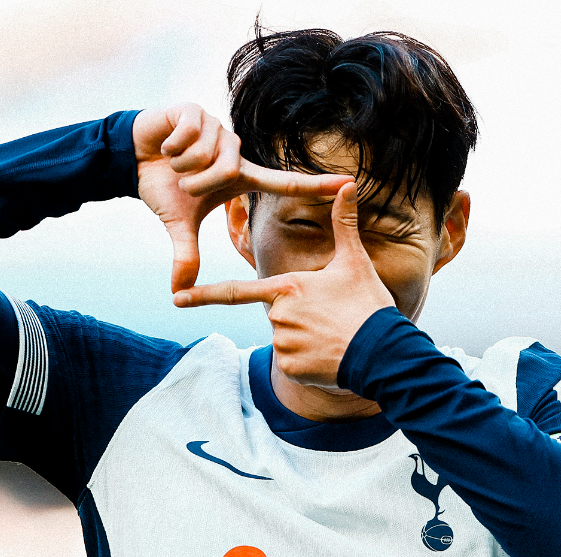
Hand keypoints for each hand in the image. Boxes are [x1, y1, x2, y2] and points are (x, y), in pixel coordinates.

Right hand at [132, 104, 353, 291]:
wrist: (133, 158)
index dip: (316, 185)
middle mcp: (236, 151)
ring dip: (182, 165)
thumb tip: (178, 293)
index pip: (285, 183)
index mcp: (241, 176)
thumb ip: (186, 256)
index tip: (348, 184)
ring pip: (207, 154)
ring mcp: (218, 129)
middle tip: (182, 182)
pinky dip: (171, 147)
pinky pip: (189, 135)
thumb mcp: (179, 224)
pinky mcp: (197, 111)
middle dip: (196, 182)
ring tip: (174, 162)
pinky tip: (166, 145)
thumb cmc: (163, 188)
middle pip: (226, 171)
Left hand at [172, 182, 395, 386]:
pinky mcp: (290, 369)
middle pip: (276, 315)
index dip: (203, 295)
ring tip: (333, 336)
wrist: (383, 352)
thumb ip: (343, 225)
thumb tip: (347, 185)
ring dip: (303, 339)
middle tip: (329, 318)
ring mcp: (282, 344)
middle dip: (297, 317)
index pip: (236, 292)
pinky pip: (292, 363)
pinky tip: (329, 356)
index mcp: (286, 288)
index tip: (177, 298)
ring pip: (284, 340)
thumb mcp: (355, 263)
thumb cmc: (367, 305)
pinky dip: (307, 361)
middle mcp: (278, 316)